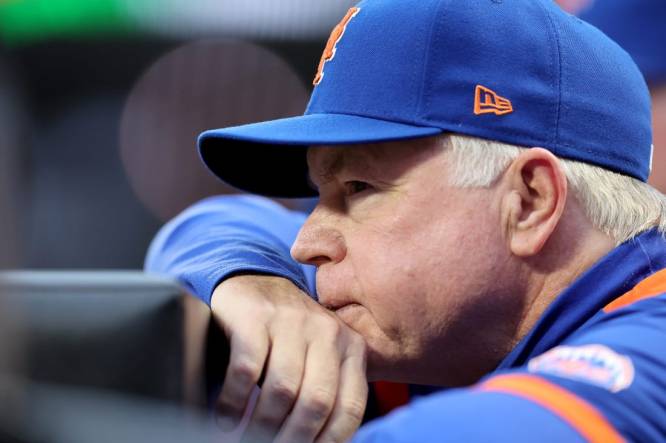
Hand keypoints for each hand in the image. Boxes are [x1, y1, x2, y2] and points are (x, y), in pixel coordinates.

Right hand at [211, 275, 367, 442]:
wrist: (255, 283)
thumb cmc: (289, 333)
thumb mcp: (319, 356)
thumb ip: (326, 389)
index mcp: (350, 346)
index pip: (350, 406)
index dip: (329, 440)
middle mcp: (326, 331)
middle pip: (316, 401)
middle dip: (293, 438)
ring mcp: (290, 321)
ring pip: (282, 390)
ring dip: (261, 424)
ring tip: (245, 438)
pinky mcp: (254, 317)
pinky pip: (246, 370)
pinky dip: (233, 402)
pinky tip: (226, 418)